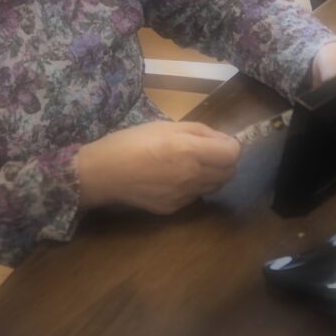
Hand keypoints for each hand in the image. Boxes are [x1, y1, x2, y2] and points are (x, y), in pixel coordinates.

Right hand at [77, 121, 240, 213]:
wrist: (102, 173)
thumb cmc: (131, 142)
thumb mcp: (166, 126)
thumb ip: (199, 131)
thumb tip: (223, 140)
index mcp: (189, 150)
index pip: (233, 154)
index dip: (230, 145)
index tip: (218, 141)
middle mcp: (191, 176)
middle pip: (229, 173)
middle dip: (224, 161)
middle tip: (207, 152)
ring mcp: (184, 196)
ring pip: (214, 187)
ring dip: (211, 175)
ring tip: (189, 164)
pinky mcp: (174, 209)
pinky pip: (195, 196)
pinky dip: (192, 186)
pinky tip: (172, 178)